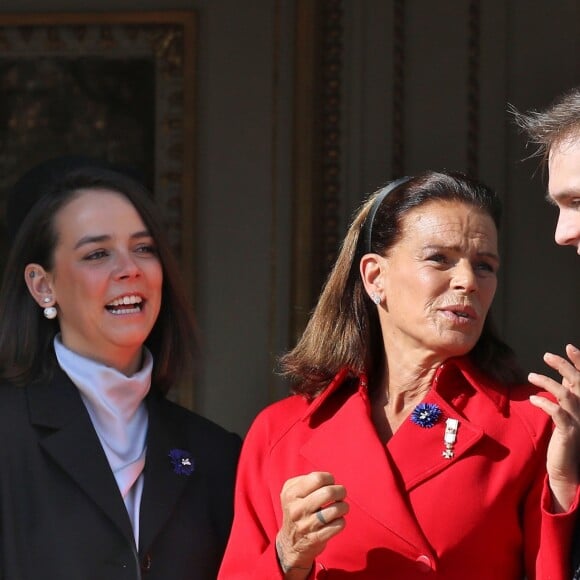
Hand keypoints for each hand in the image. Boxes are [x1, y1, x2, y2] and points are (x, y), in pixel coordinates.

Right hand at [275, 471, 347, 577]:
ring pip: (335, 509)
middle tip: (341, 494)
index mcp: (291, 494)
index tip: (330, 484)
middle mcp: (297, 510)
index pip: (318, 478)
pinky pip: (338, 525)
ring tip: (341, 507)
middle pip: (328, 492)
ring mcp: (306, 525)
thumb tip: (328, 480)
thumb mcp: (292, 492)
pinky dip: (341, 520)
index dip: (329, 479)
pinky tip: (337, 520)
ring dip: (344, 506)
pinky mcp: (316, 539)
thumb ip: (306, 480)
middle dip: (340, 491)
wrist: (290, 543)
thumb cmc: (297, 510)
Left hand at [529, 344, 579, 511]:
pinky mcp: (569, 432)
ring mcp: (579, 421)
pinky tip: (533, 399)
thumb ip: (569, 393)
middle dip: (564, 365)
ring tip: (530, 376)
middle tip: (546, 355)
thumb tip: (565, 374)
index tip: (569, 346)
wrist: (568, 468)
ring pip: (566, 394)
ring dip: (547, 382)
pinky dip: (545, 403)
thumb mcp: (569, 412)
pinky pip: (558, 413)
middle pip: (578, 382)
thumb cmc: (566, 438)